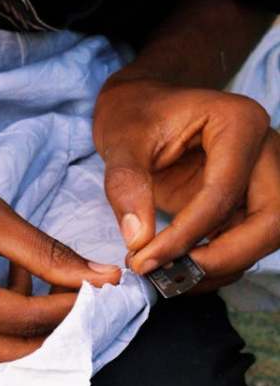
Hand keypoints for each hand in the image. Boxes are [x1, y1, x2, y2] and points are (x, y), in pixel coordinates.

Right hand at [0, 140, 119, 367]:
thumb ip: (45, 252)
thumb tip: (102, 279)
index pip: (25, 320)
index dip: (72, 303)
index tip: (103, 281)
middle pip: (16, 349)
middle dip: (53, 318)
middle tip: (71, 275)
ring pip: (0, 353)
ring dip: (28, 321)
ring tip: (24, 267)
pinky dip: (3, 321)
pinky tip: (2, 279)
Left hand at [92, 76, 273, 290]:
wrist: (138, 108)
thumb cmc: (133, 113)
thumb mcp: (120, 139)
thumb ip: (126, 184)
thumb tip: (139, 239)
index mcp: (238, 123)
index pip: (223, 191)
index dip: (187, 233)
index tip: (145, 259)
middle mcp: (263, 150)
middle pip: (269, 220)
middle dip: (222, 258)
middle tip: (170, 277)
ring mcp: (261, 177)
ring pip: (264, 237)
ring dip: (220, 267)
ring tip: (166, 278)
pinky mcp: (248, 201)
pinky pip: (245, 242)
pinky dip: (216, 264)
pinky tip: (176, 271)